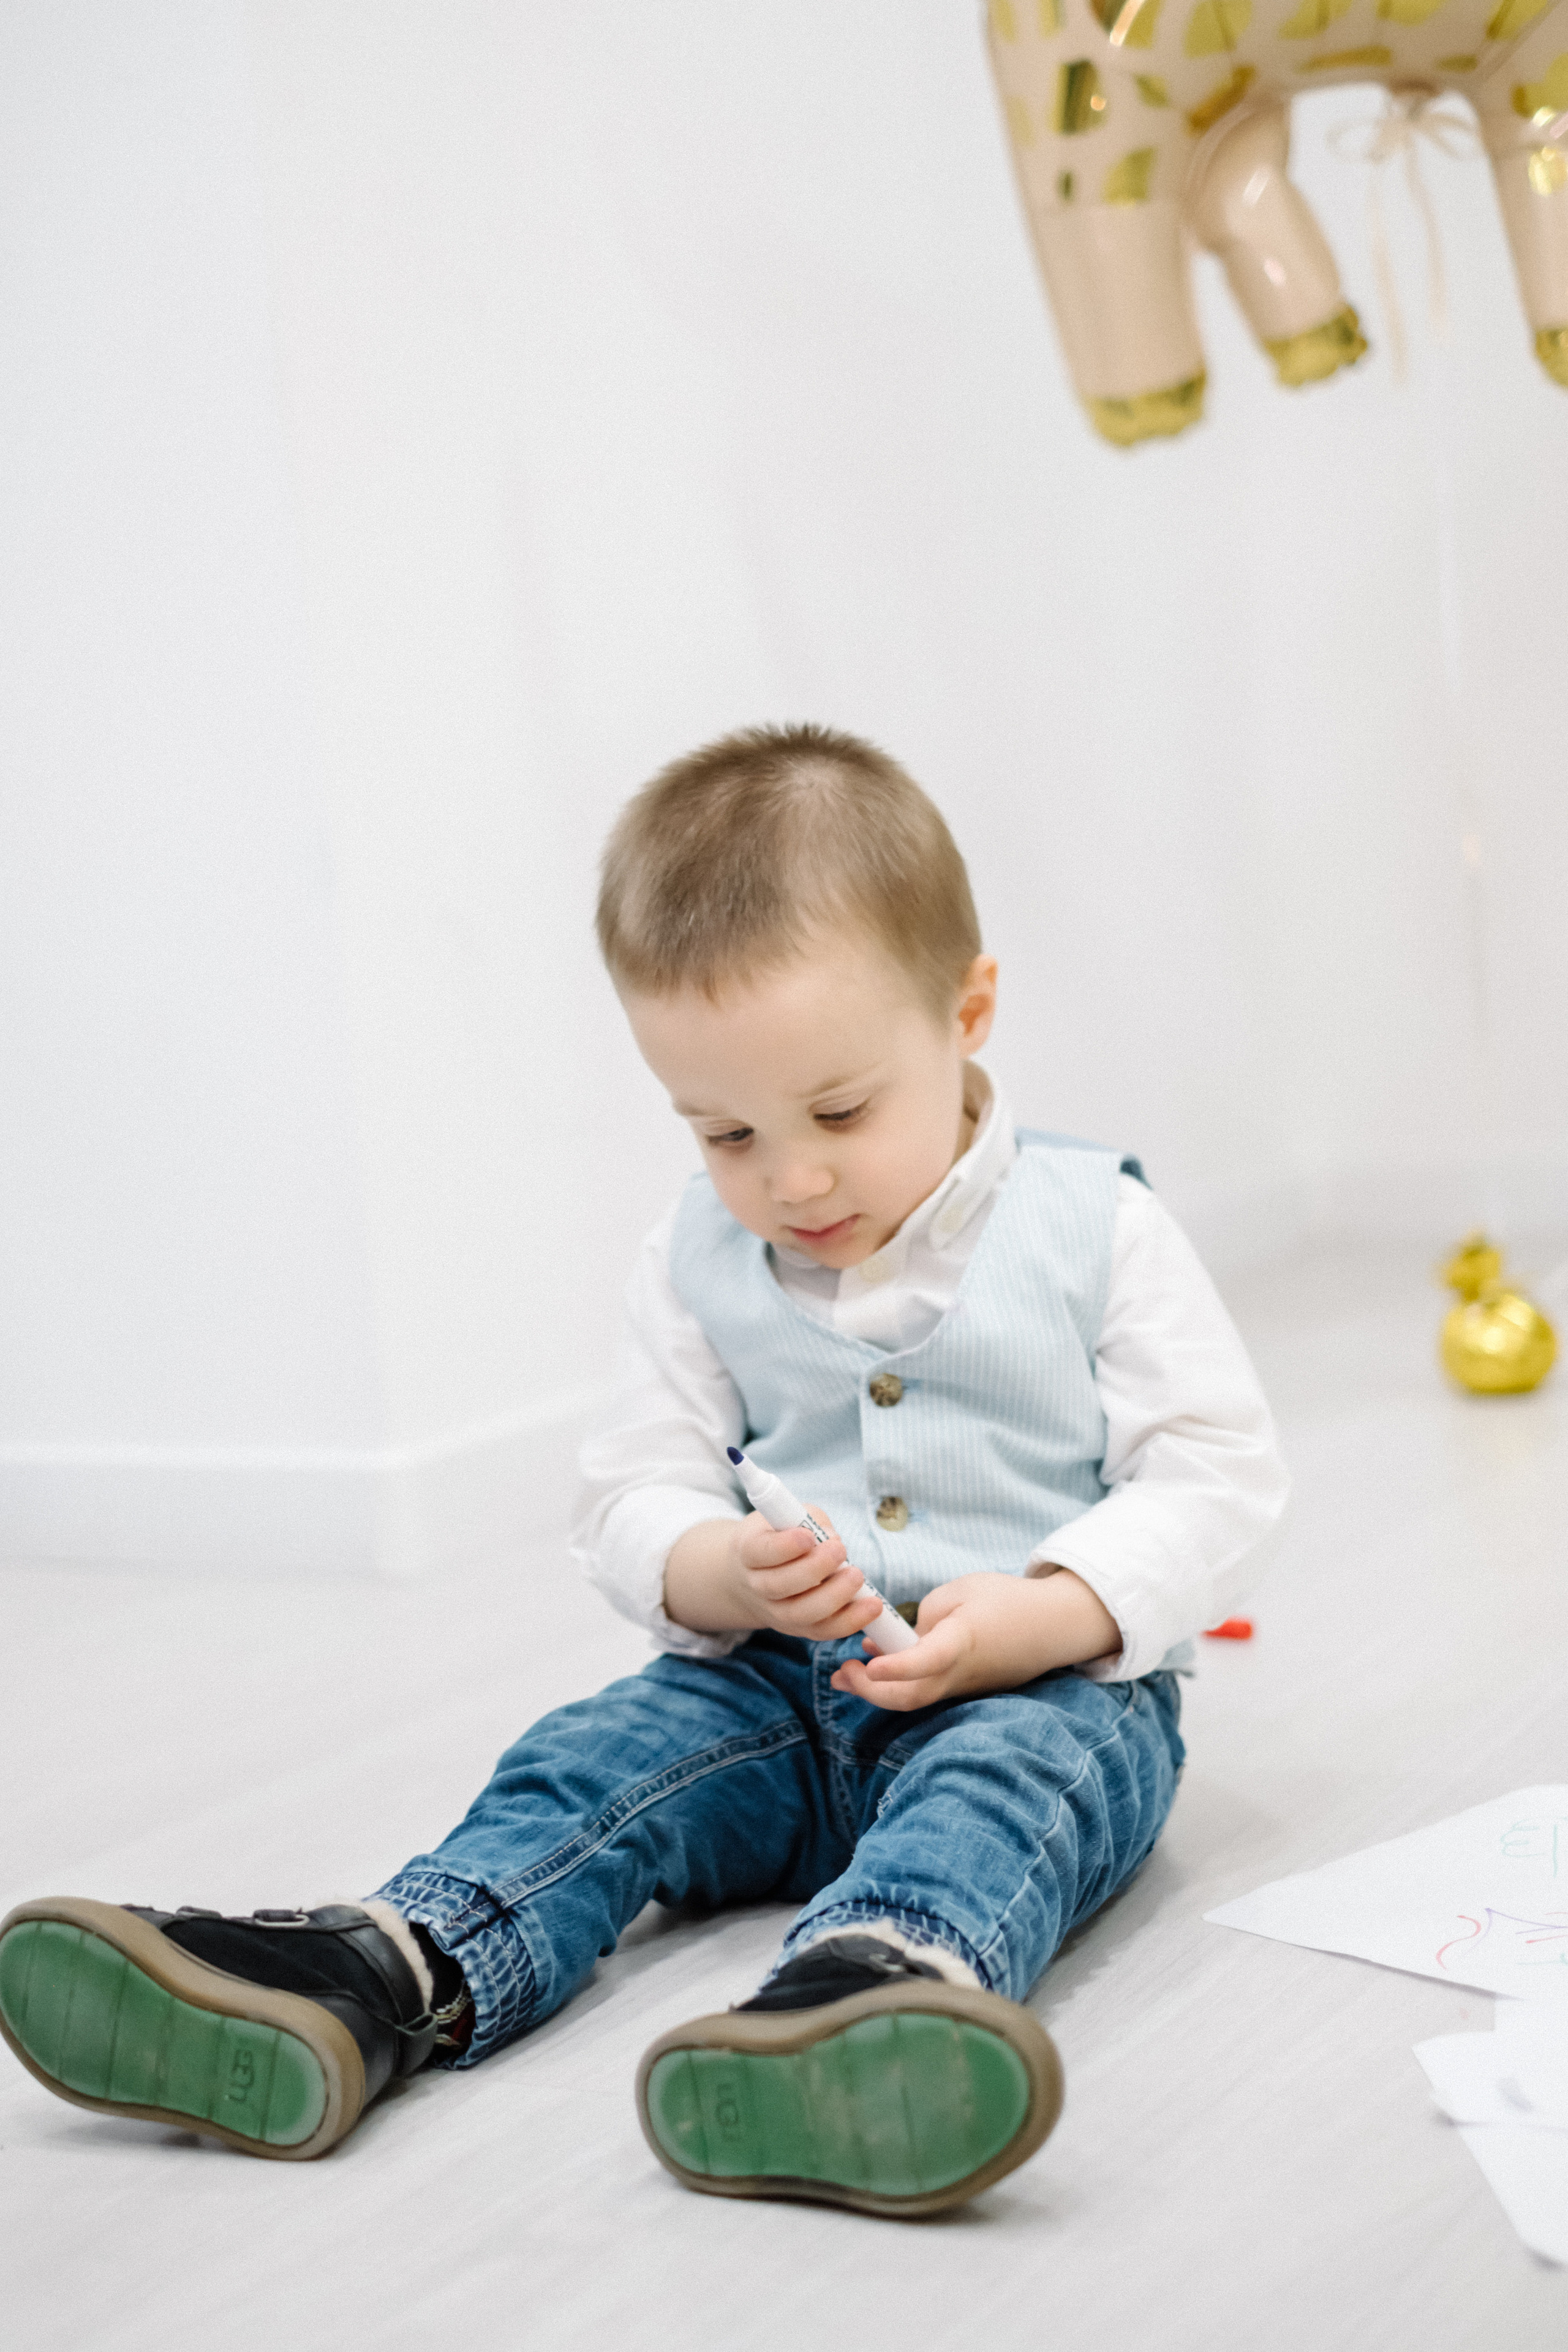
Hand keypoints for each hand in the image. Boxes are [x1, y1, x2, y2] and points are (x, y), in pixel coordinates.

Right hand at [732, 1508, 883, 1642]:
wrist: (755, 1573)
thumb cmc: (779, 1535)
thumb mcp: (787, 1516)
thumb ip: (811, 1521)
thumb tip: (833, 1539)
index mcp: (748, 1552)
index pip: (761, 1552)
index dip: (785, 1547)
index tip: (809, 1536)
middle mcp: (756, 1586)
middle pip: (779, 1586)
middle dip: (814, 1569)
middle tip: (840, 1550)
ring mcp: (775, 1612)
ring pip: (801, 1614)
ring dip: (833, 1597)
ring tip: (857, 1576)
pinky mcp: (797, 1628)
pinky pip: (822, 1631)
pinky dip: (849, 1621)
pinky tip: (872, 1606)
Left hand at [830, 1569, 1120, 1711]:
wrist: (1054, 1626)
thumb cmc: (1007, 1600)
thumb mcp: (961, 1591)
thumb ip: (926, 1616)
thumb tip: (902, 1641)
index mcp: (962, 1642)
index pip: (925, 1661)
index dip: (894, 1666)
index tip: (866, 1662)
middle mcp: (962, 1674)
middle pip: (911, 1697)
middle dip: (869, 1691)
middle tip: (839, 1674)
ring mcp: (965, 1687)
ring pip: (916, 1698)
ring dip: (878, 1689)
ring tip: (847, 1673)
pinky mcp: (967, 1688)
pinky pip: (928, 1690)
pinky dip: (900, 1682)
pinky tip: (879, 1664)